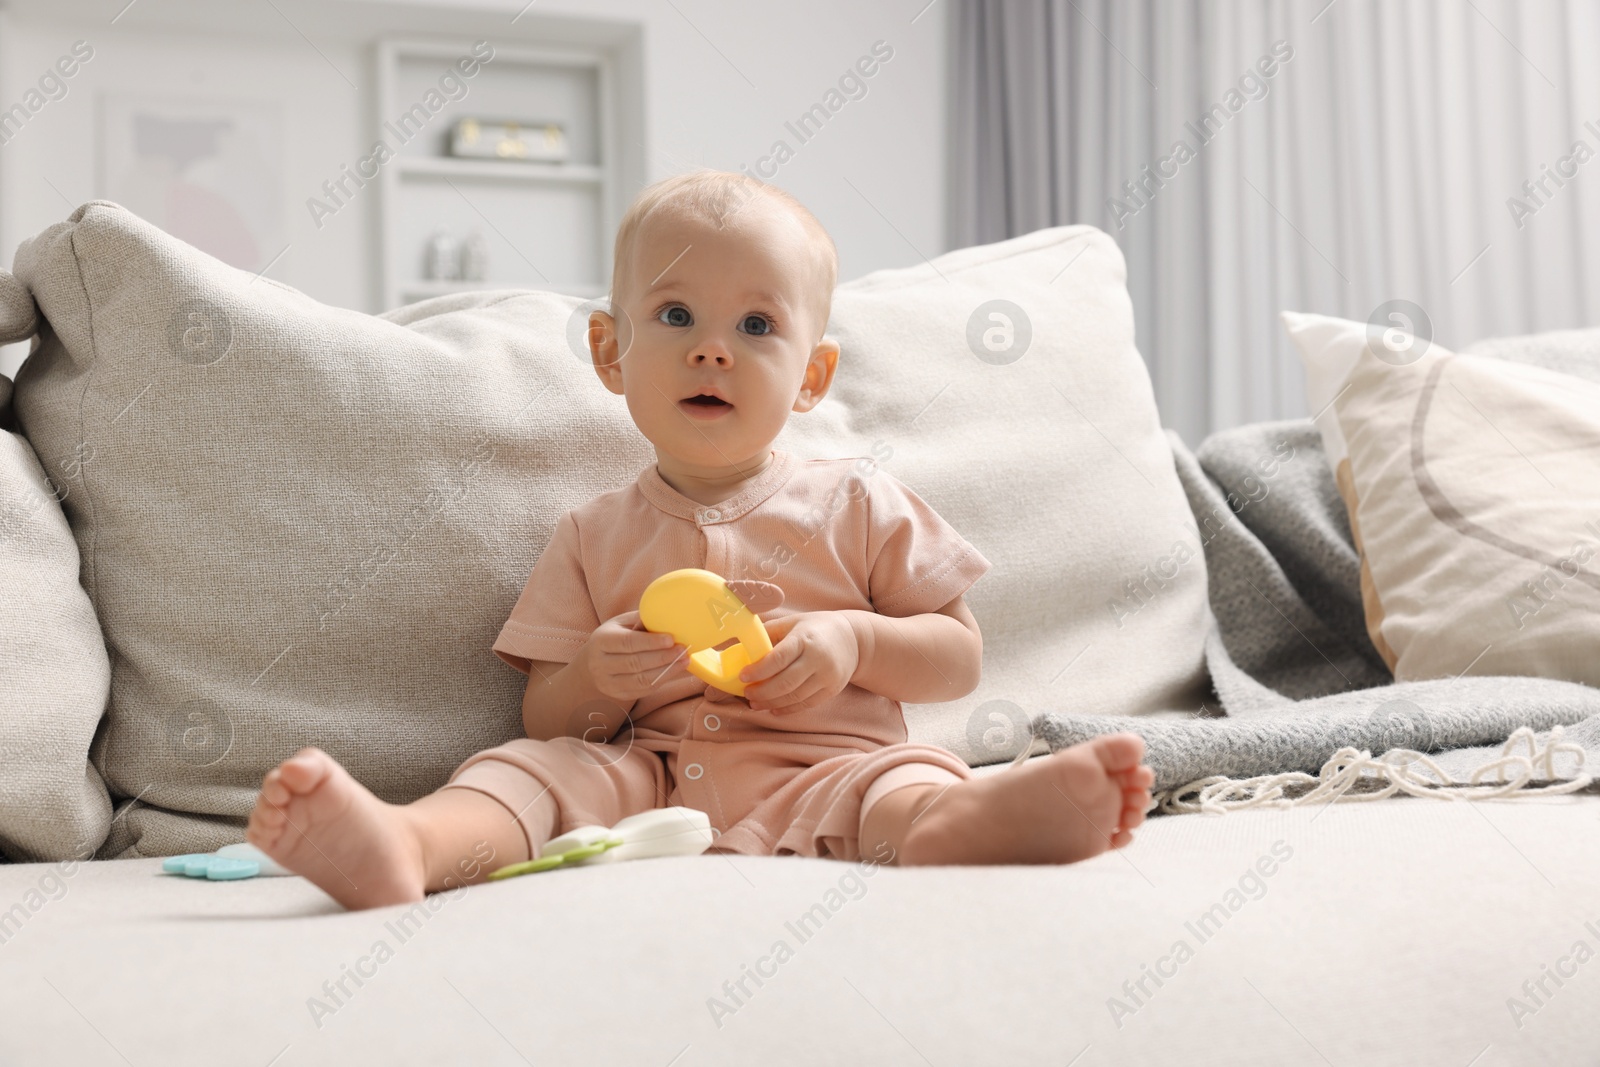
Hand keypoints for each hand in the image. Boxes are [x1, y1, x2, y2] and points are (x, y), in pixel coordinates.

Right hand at [581, 611, 695, 705]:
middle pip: (635, 663)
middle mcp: (600, 664)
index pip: (627, 642)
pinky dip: (662, 680)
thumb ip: (641, 620)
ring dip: (666, 671)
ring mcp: (608, 682)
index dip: (650, 642)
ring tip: (684, 660)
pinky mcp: (618, 694)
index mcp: (601, 641)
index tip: (671, 639)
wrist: (593, 663)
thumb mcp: (622, 623)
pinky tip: (675, 670)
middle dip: (663, 657)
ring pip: (641, 680)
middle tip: (683, 649)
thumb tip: (668, 618)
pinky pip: (643, 690)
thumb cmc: (614, 637)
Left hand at [739, 611, 859, 714]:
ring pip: (795, 696)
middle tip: (746, 693)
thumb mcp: (793, 622)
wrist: (853, 639)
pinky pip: (806, 704)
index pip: (779, 658)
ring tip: (755, 704)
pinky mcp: (832, 689)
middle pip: (786, 682)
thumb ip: (769, 633)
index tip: (742, 676)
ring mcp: (827, 676)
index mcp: (805, 638)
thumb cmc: (816, 628)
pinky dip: (787, 709)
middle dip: (762, 692)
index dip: (759, 670)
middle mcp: (818, 658)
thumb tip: (741, 645)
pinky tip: (773, 709)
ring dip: (771, 703)